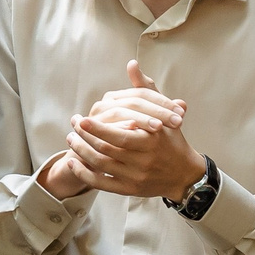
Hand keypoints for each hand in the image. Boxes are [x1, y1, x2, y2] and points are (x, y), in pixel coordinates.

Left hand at [59, 61, 204, 199]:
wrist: (183, 174)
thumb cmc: (172, 139)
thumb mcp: (164, 113)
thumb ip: (146, 89)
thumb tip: (132, 65)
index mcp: (152, 140)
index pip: (119, 135)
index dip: (98, 128)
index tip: (82, 118)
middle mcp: (143, 161)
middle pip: (106, 150)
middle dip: (85, 137)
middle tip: (73, 125)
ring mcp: (135, 177)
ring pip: (101, 165)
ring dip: (81, 152)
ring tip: (71, 139)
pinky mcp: (129, 190)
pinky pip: (101, 183)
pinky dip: (84, 173)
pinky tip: (73, 162)